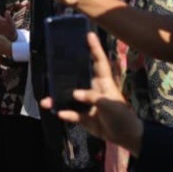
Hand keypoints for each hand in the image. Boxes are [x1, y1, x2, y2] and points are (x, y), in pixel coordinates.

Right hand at [42, 32, 143, 153]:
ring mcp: (87, 103)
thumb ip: (93, 97)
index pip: (99, 62)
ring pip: (68, 97)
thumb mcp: (110, 105)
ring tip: (46, 101)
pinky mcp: (84, 116)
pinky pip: (71, 113)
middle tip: (52, 62)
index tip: (88, 34)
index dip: (94, 48)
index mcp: (104, 83)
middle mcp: (93, 90)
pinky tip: (59, 113)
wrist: (126, 137)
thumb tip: (74, 93)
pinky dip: (65, 113)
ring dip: (57, 99)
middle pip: (77, 77)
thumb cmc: (122, 116)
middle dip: (64, 71)